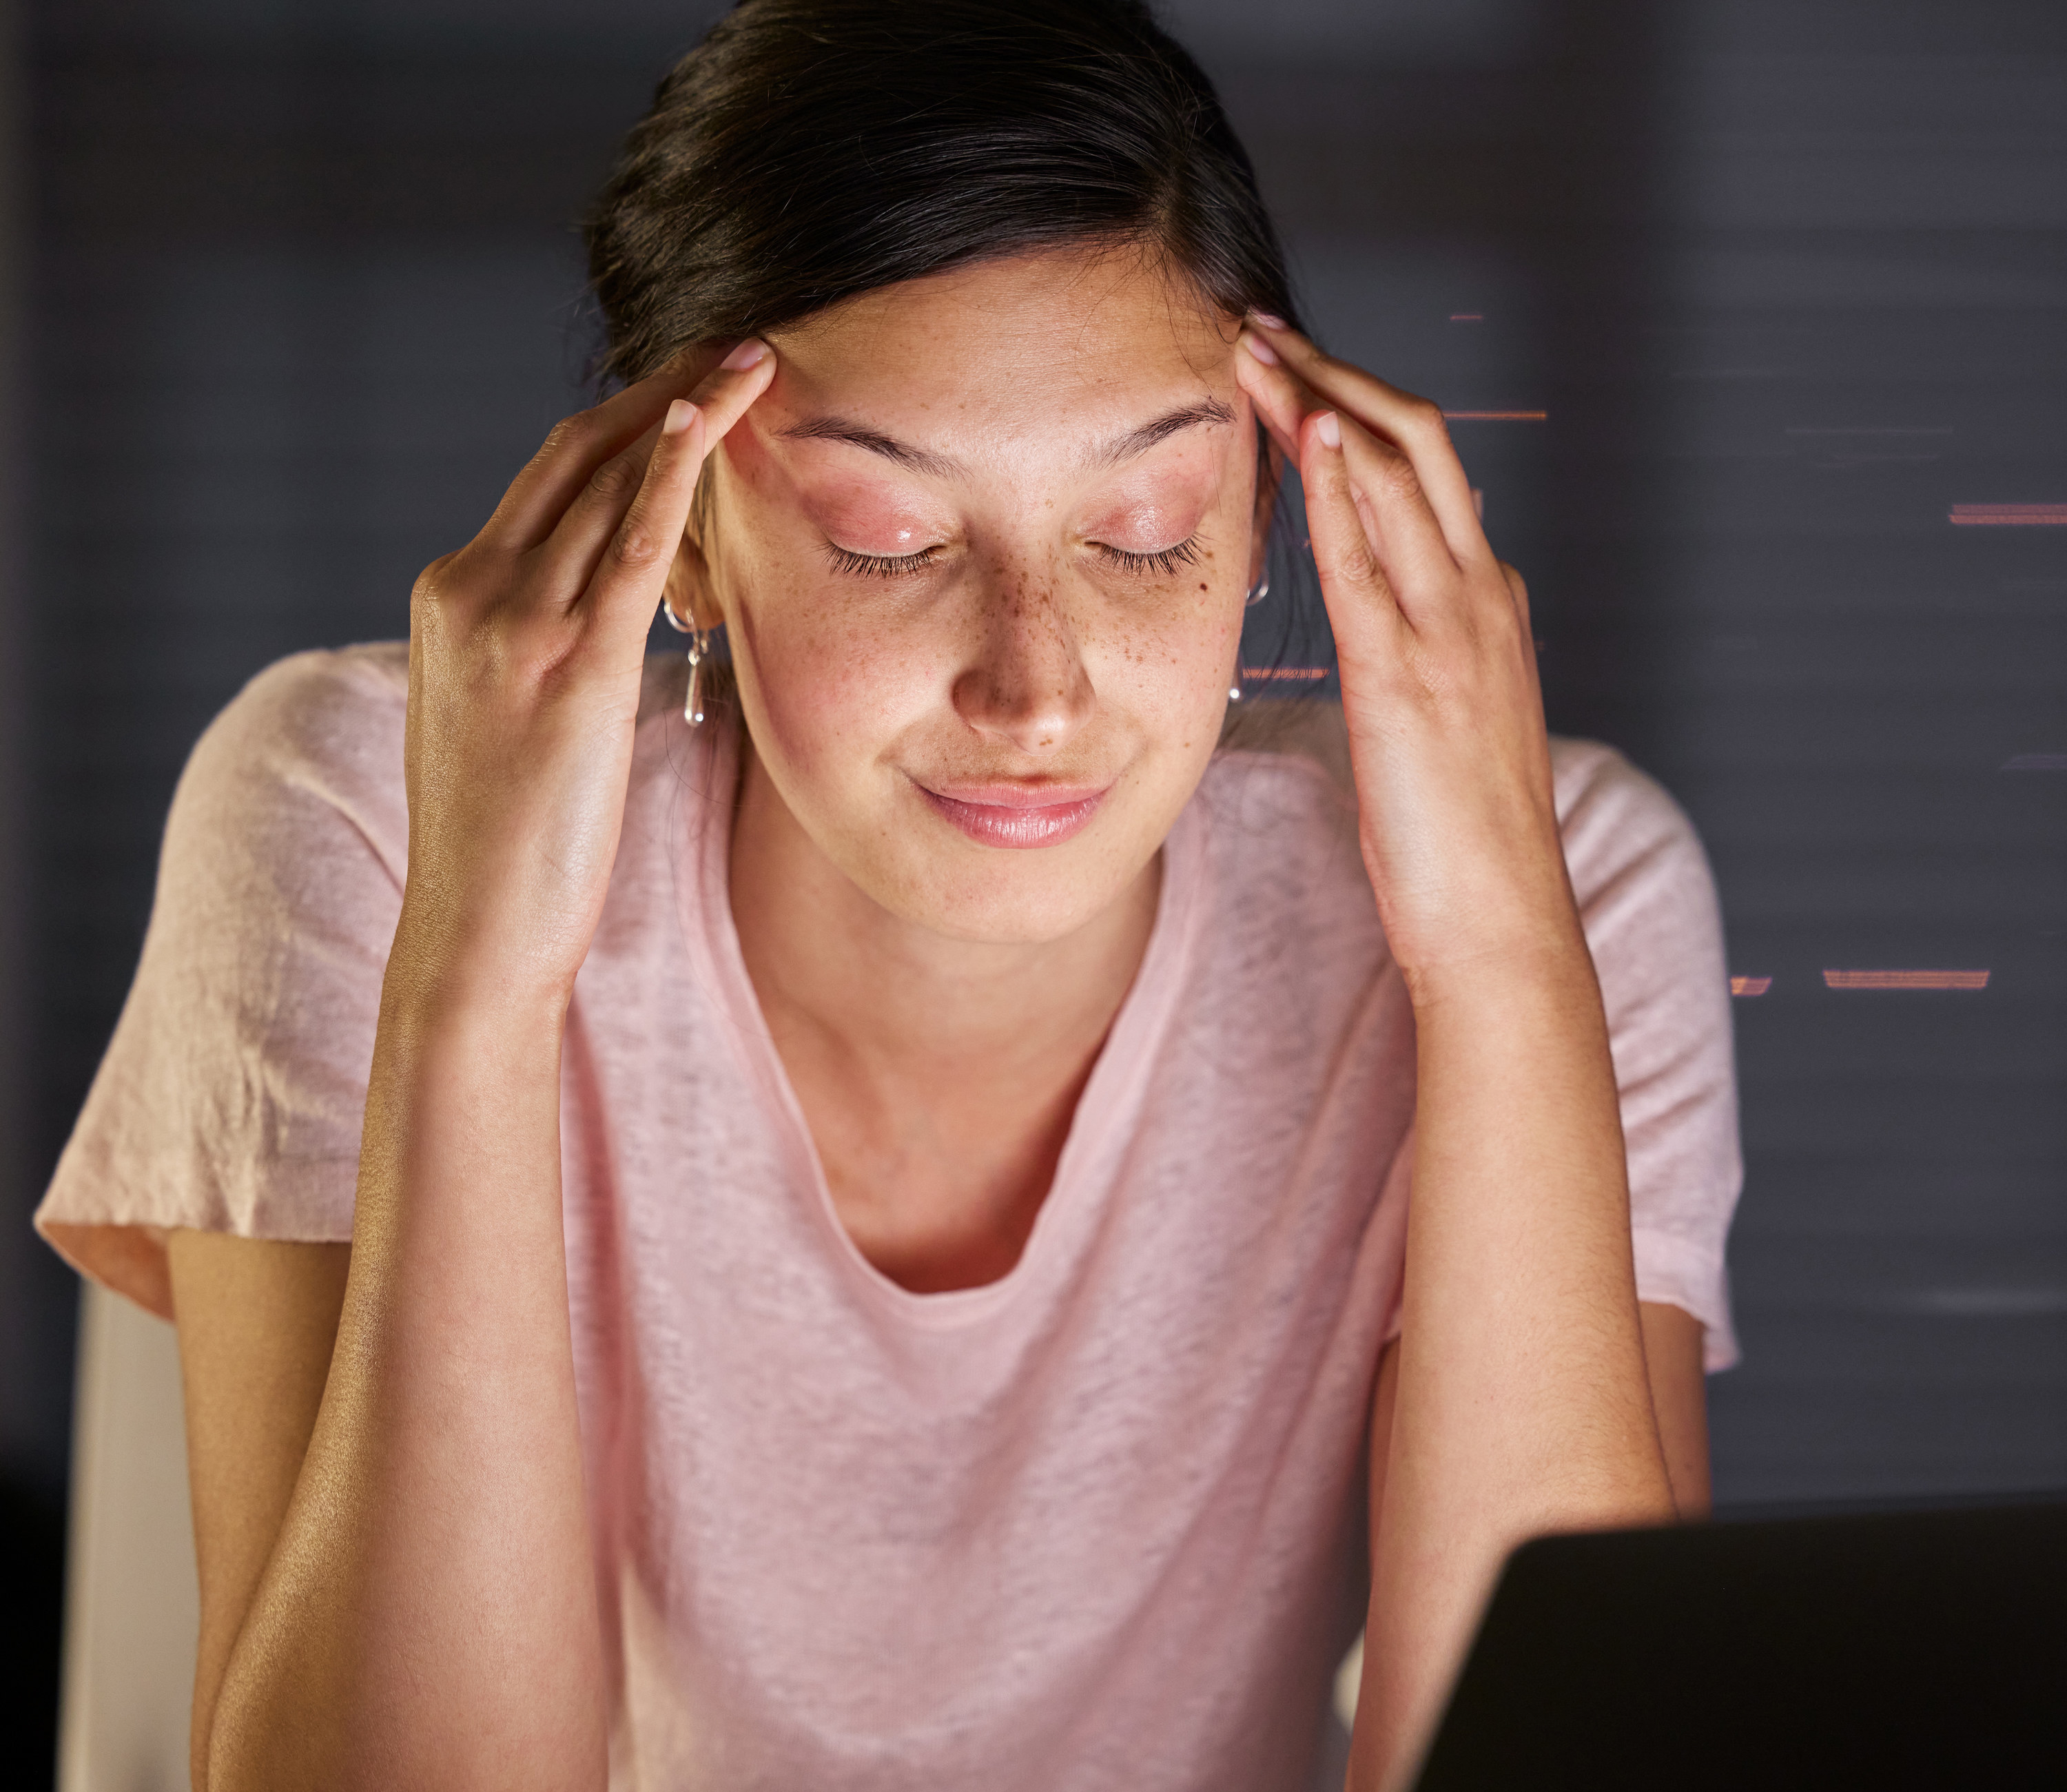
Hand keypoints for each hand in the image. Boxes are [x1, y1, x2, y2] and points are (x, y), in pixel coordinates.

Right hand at [395, 340, 776, 1005]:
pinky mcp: (567, 666)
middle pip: (575, 455)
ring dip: (686, 411)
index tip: (691, 380)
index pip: (550, 479)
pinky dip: (669, 471)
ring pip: (606, 482)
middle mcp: (471, 587)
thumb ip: (553, 645)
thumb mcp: (517, 716)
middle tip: (736, 338)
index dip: (627, 421)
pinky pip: (626, 543)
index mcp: (454, 594)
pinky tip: (712, 414)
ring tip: (754, 357)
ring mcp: (510, 622)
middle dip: (660, 386)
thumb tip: (624, 610)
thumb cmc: (515, 840)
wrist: (477, 928)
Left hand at [1234, 317, 1579, 996]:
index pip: (1427, 471)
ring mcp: (1450, 632)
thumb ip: (1425, 650)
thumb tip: (1387, 606)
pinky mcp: (1406, 678)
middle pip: (1413, 443)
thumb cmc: (1462, 838)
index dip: (1359, 404)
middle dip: (1334, 370)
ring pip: (1393, 477)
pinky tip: (1303, 428)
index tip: (1297, 364)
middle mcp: (1480, 597)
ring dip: (1319, 398)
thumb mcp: (1450, 720)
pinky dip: (1338, 485)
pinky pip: (1369, 559)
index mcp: (1488, 604)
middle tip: (1262, 324)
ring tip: (1254, 348)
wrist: (1498, 920)